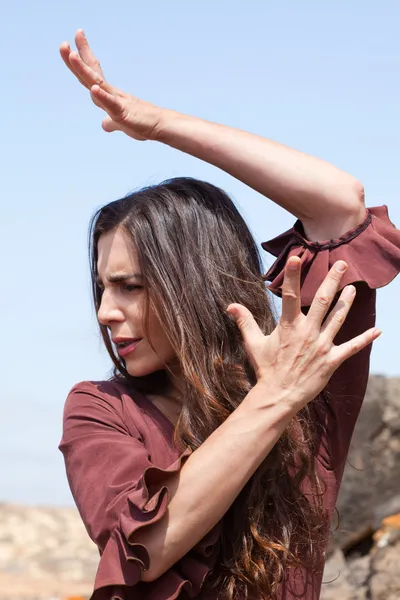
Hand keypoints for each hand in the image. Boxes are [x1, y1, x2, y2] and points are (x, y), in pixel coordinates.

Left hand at [60, 30, 164, 140]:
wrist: (161, 126)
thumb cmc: (143, 123)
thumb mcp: (122, 125)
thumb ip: (111, 123)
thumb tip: (104, 125)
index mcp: (108, 95)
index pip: (90, 76)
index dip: (79, 62)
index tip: (69, 46)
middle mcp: (110, 94)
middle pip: (90, 74)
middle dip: (75, 59)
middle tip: (63, 43)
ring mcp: (116, 102)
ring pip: (97, 84)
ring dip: (84, 70)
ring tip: (72, 55)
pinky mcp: (124, 113)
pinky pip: (111, 104)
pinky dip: (102, 96)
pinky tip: (94, 89)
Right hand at [227, 257, 380, 410]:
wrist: (278, 396)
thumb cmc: (266, 368)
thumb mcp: (253, 343)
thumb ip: (245, 321)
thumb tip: (230, 306)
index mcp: (289, 326)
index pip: (291, 294)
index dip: (293, 275)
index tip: (297, 256)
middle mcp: (307, 332)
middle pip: (323, 301)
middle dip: (333, 280)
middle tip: (342, 264)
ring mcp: (321, 346)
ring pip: (338, 318)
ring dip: (347, 302)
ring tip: (354, 288)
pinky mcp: (332, 360)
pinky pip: (352, 347)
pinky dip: (366, 339)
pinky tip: (378, 330)